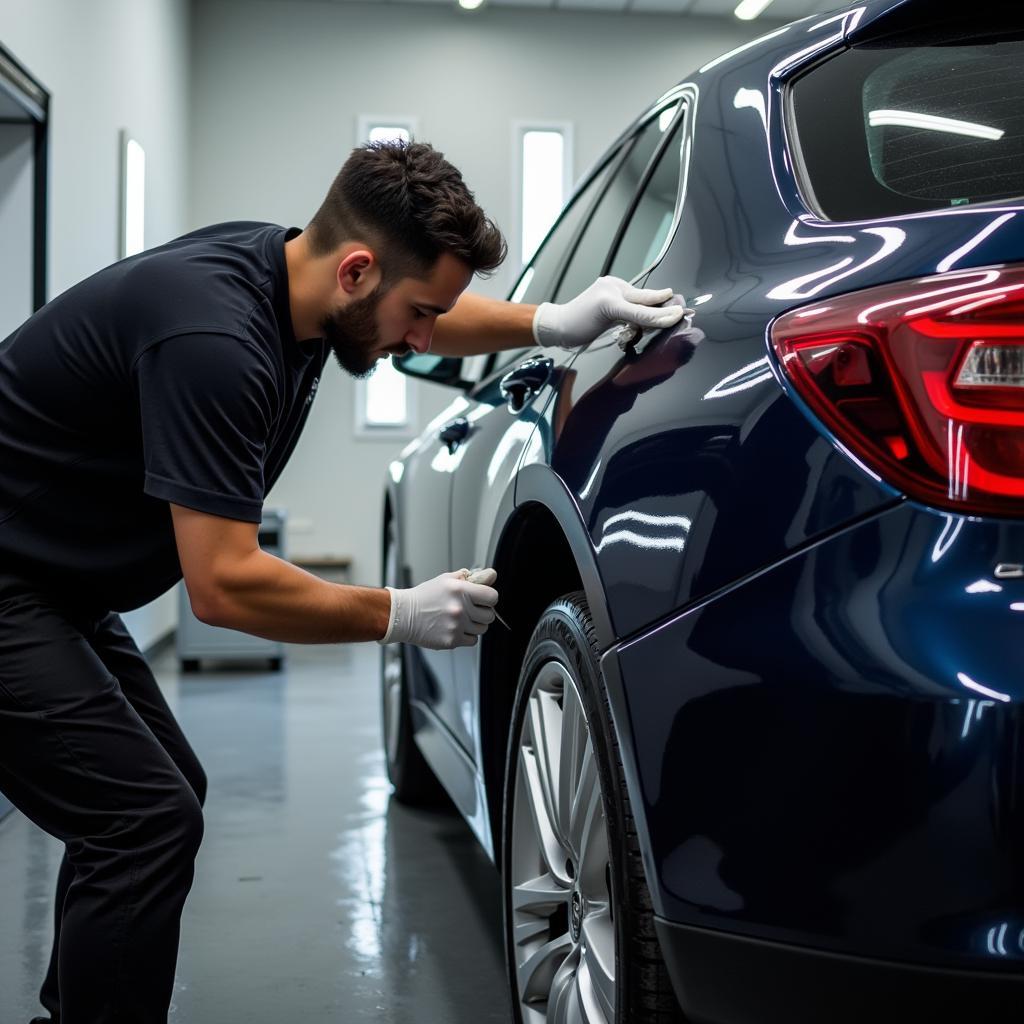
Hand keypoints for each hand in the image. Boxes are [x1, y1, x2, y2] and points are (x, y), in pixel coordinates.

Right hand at [379, 569, 498, 649]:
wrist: (403, 615)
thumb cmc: (424, 597)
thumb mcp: (446, 580)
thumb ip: (469, 577)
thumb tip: (490, 575)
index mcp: (461, 590)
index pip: (492, 597)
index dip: (490, 598)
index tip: (484, 599)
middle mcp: (460, 608)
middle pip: (490, 615)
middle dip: (483, 612)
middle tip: (472, 610)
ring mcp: (456, 626)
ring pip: (482, 629)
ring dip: (475, 624)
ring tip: (461, 619)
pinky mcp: (451, 640)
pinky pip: (472, 640)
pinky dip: (467, 636)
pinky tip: (456, 628)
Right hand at [532, 276, 684, 349]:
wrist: (556, 325)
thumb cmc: (579, 324)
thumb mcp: (608, 319)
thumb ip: (628, 317)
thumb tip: (650, 322)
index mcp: (615, 287)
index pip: (644, 296)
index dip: (663, 304)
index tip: (681, 310)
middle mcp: (614, 285)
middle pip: (647, 298)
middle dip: (668, 307)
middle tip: (688, 311)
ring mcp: (611, 292)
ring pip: (644, 305)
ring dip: (663, 314)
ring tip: (680, 315)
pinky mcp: (608, 304)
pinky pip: (635, 312)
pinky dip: (652, 317)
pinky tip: (667, 318)